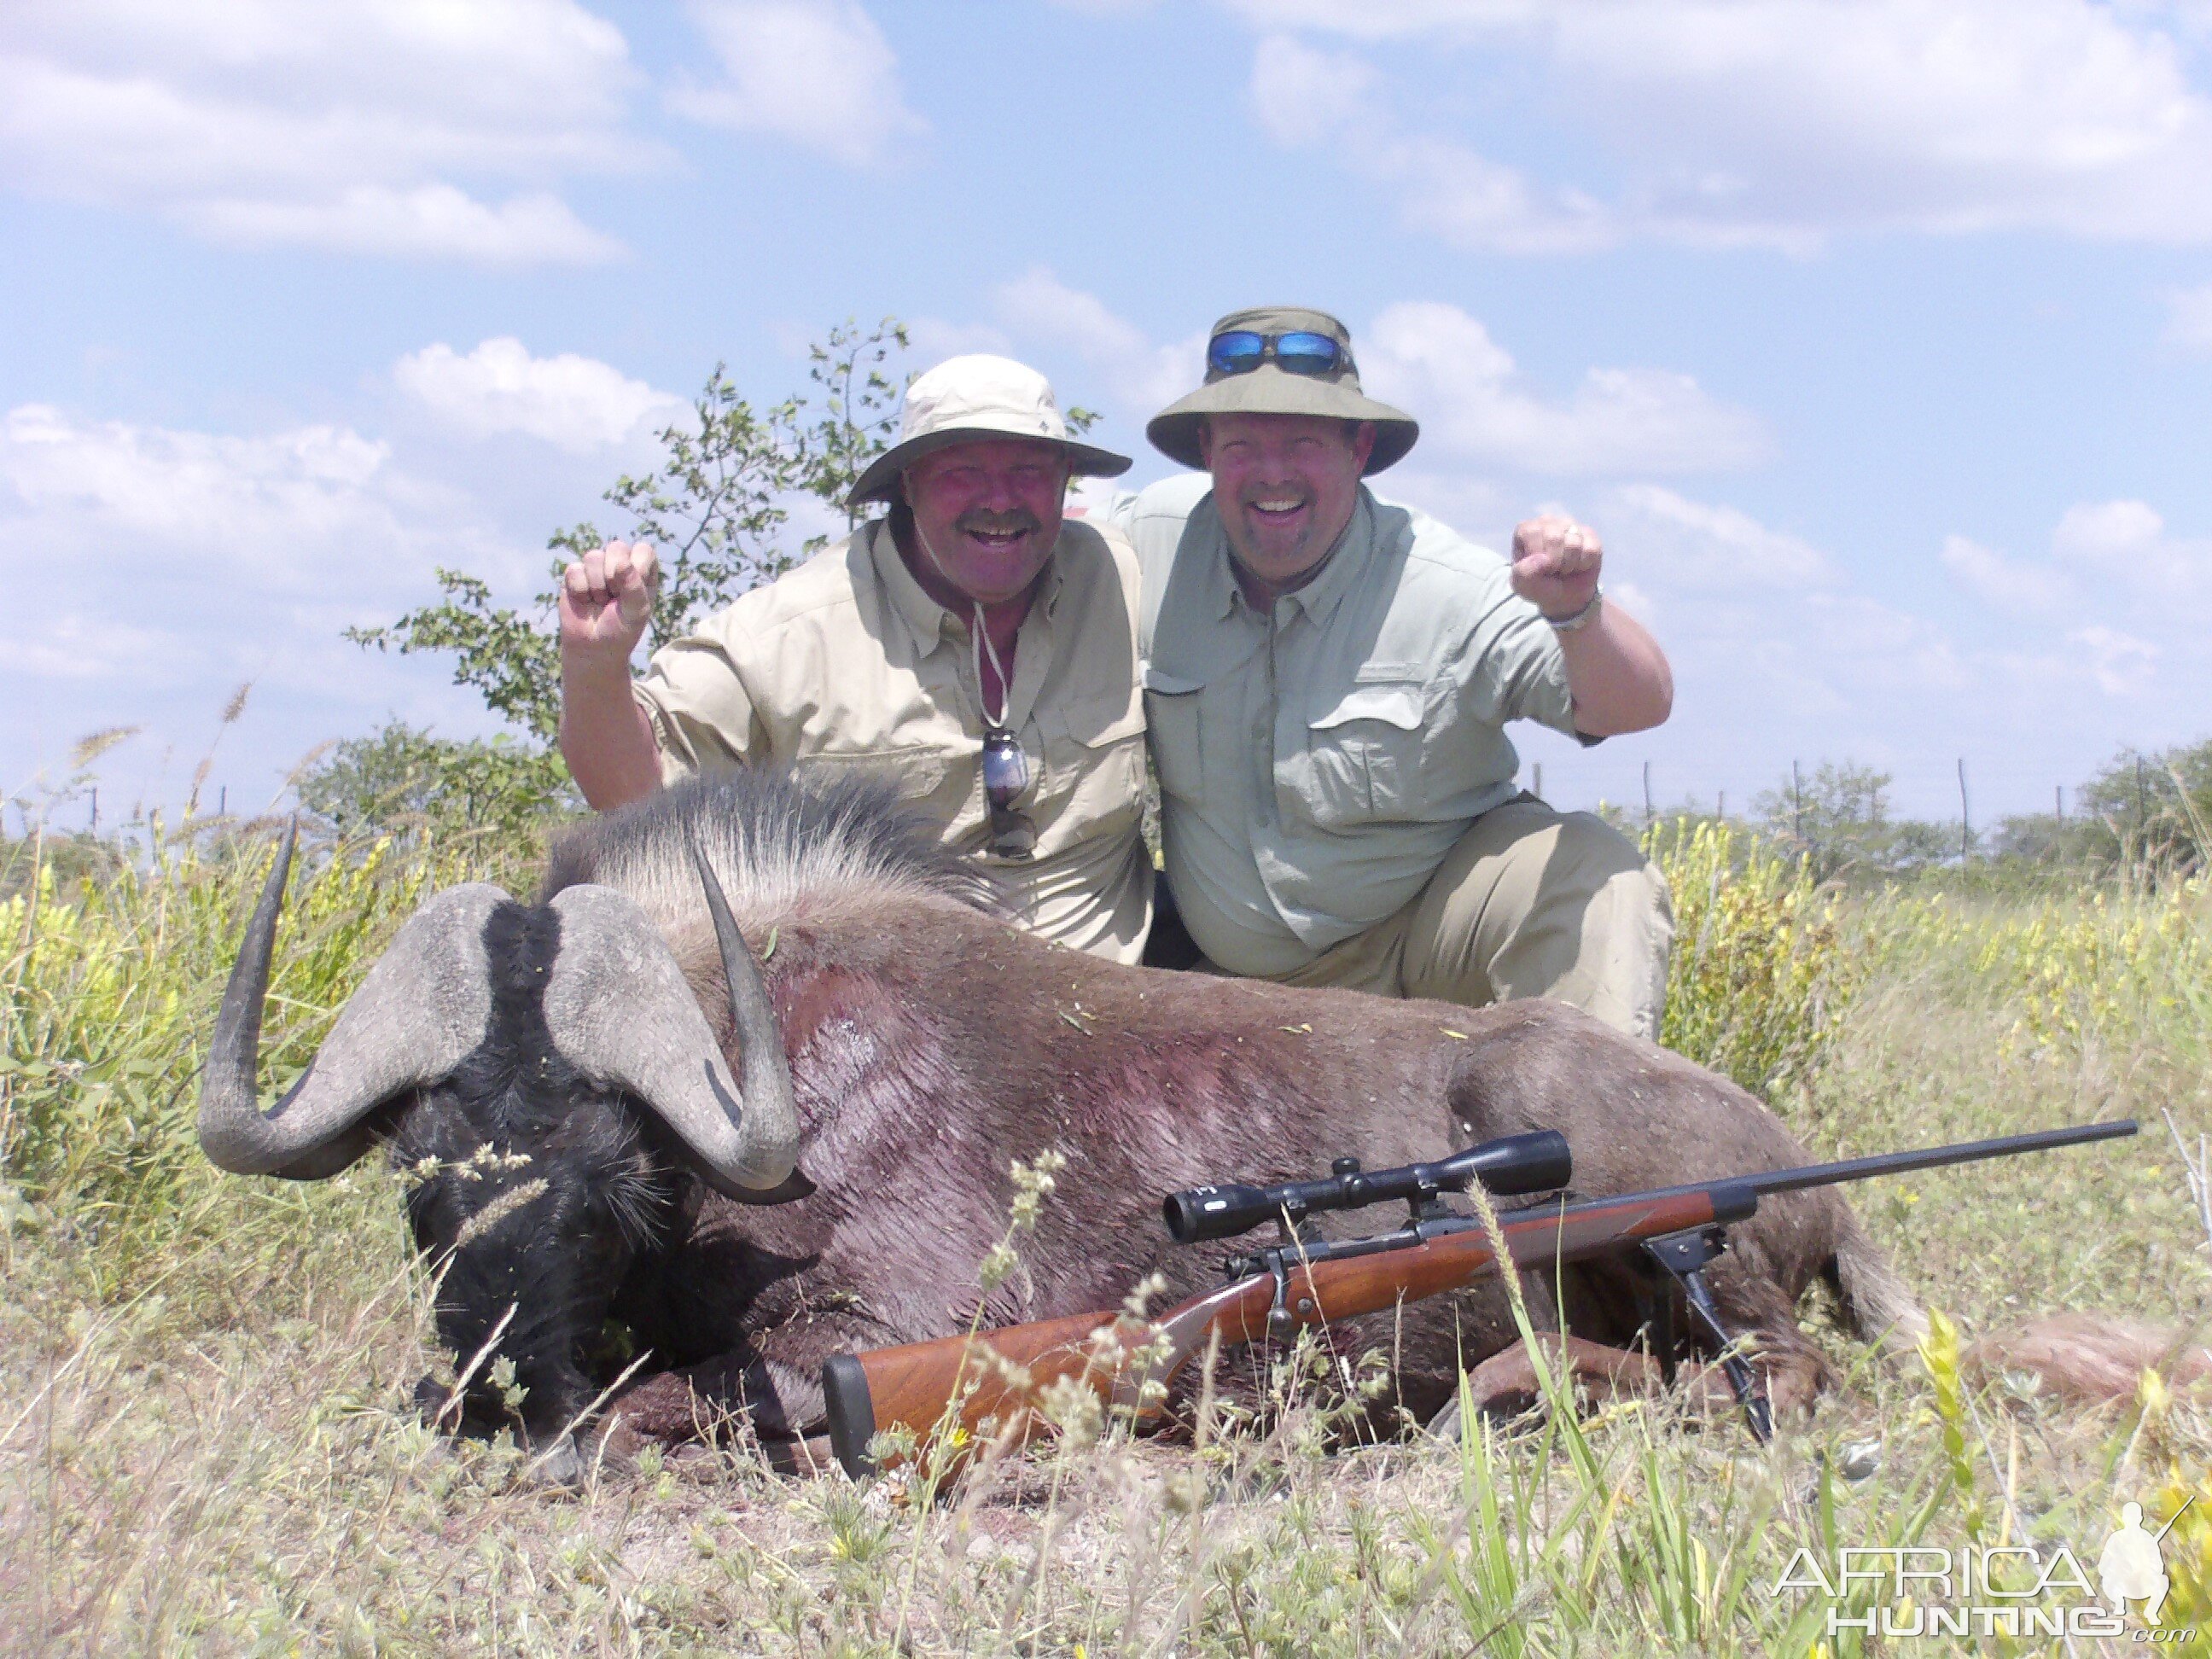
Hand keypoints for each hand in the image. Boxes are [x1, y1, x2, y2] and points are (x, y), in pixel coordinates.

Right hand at [560, 540, 659, 661]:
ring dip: (597, 585)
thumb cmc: (621, 631)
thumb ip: (634, 587)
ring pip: (593, 556)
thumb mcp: (635, 613)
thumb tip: (622, 563)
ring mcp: (596, 568)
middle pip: (616, 547)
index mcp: (642, 572)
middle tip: (615, 597)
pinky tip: (584, 600)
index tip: (634, 589)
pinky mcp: (575, 574)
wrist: (593, 648)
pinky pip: (574, 569)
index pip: (643, 550)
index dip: (637, 566)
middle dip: (614, 576)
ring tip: (600, 601)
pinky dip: (580, 589)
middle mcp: (620, 565)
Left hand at [1510, 514, 1601, 619]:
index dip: (1538, 558)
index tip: (1538, 568)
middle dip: (1555, 563)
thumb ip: (1523, 572)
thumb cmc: (1539, 586)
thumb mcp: (1523, 585)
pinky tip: (1578, 565)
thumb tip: (1543, 559)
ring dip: (1570, 565)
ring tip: (1565, 568)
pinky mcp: (1590, 534)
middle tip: (1554, 570)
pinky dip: (1584, 564)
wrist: (1564, 597)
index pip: (1533, 534)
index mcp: (1526, 529)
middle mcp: (1548, 521)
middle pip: (1555, 538)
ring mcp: (1570, 525)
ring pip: (1574, 544)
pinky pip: (1591, 550)